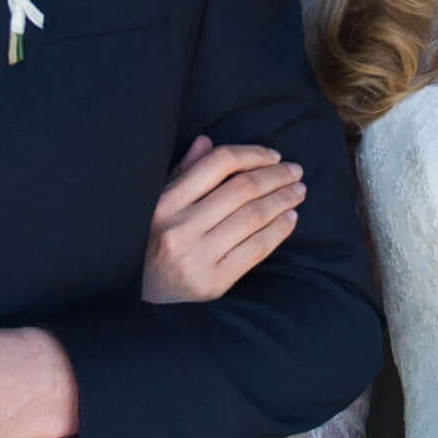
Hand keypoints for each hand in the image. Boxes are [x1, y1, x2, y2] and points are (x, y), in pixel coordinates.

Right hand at [142, 135, 304, 304]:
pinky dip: (279, 230)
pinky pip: (256, 249)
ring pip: (253, 217)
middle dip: (276, 176)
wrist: (139, 295)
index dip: (253, 154)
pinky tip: (291, 218)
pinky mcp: (213, 282)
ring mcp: (197, 257)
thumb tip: (207, 141)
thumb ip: (182, 172)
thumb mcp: (157, 203)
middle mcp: (180, 227)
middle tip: (296, 171)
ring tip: (298, 191)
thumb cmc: (150, 242)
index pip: (219, 163)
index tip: (274, 155)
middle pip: (243, 189)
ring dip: (283, 200)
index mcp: (165, 202)